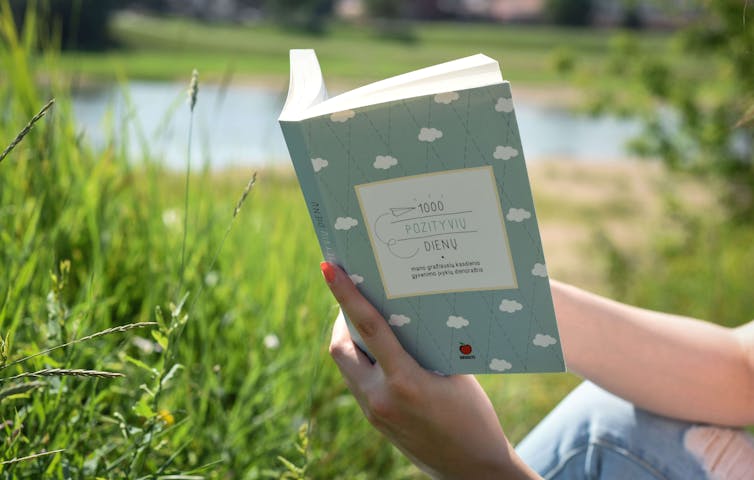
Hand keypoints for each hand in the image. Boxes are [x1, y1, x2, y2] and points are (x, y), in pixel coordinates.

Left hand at [321, 262, 538, 479]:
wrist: (472, 469)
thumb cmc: (473, 417)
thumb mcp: (454, 374)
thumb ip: (424, 346)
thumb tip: (405, 315)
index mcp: (404, 382)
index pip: (368, 327)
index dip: (346, 295)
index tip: (328, 268)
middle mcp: (380, 398)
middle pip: (341, 348)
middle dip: (343, 320)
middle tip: (357, 299)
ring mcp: (373, 413)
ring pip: (345, 367)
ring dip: (351, 342)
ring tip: (369, 323)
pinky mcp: (374, 421)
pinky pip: (356, 383)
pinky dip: (362, 363)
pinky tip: (381, 355)